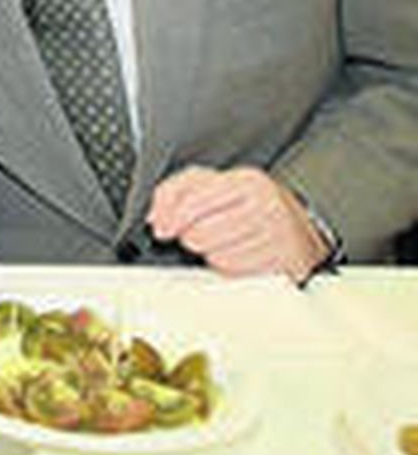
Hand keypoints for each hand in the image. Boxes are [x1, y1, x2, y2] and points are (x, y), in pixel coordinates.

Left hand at [147, 166, 329, 282]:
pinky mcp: (283, 264)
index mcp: (246, 181)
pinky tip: (238, 254)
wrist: (297, 228)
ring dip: (211, 254)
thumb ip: (176, 191)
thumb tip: (157, 215)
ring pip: (216, 257)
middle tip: (201, 232)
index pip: (193, 201)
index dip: (170, 218)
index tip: (161, 229)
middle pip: (200, 234)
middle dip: (191, 237)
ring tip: (224, 242)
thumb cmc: (249, 205)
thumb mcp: (212, 184)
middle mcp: (266, 206)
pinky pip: (236, 273)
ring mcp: (278, 236)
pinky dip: (229, 268)